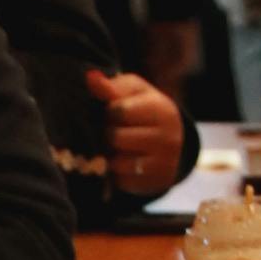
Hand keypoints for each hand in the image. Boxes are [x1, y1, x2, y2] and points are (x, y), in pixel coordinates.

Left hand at [89, 71, 187, 198]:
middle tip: (114, 130)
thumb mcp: (131, 92)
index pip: (119, 111)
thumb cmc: (143, 108)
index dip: (109, 112)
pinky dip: (117, 173)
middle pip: (117, 138)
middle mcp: (168, 137)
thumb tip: (90, 76)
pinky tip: (123, 162)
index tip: (113, 112)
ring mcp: (164, 163)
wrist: (170, 138)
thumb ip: (110, 86)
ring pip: (117, 162)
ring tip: (117, 147)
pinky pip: (122, 181)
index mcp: (162, 110)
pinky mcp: (155, 183)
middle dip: (109, 134)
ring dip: (110, 155)